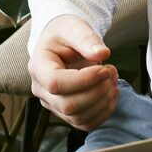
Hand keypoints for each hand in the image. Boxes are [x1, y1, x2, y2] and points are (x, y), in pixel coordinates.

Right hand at [30, 14, 118, 131]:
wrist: (63, 42)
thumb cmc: (66, 33)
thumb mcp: (75, 28)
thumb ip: (87, 39)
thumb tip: (102, 54)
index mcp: (38, 66)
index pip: (56, 83)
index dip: (84, 80)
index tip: (104, 68)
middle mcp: (41, 89)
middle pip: (68, 105)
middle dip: (97, 92)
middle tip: (112, 72)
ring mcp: (52, 104)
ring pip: (78, 118)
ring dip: (103, 102)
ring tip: (113, 80)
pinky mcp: (66, 113)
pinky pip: (85, 123)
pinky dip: (104, 112)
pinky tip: (111, 94)